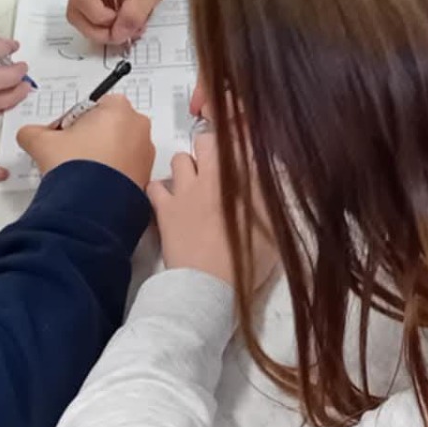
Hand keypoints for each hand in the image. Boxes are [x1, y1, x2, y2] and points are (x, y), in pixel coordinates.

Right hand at [17, 96, 155, 189]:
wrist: (92, 207)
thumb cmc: (75, 166)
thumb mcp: (41, 142)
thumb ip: (32, 131)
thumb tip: (29, 134)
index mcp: (118, 108)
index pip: (90, 107)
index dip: (70, 123)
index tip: (60, 138)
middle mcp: (138, 126)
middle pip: (106, 125)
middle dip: (88, 138)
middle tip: (69, 155)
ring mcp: (146, 152)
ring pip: (118, 146)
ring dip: (100, 155)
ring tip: (81, 171)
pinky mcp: (146, 174)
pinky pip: (126, 166)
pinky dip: (112, 171)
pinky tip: (94, 182)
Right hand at [67, 0, 177, 44]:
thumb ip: (132, 14)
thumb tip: (117, 35)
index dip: (101, 17)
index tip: (123, 20)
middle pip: (77, 15)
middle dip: (102, 31)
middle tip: (128, 31)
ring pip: (83, 24)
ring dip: (107, 32)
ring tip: (131, 27)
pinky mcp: (89, 4)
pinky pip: (91, 24)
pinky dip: (109, 30)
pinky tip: (126, 24)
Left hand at [149, 131, 278, 288]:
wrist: (210, 286)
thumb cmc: (246, 262)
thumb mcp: (271, 233)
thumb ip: (268, 202)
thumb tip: (272, 180)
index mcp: (241, 182)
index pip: (239, 143)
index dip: (238, 139)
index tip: (239, 146)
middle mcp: (213, 178)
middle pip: (206, 141)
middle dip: (209, 149)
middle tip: (214, 169)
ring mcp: (186, 191)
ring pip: (179, 158)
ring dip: (185, 168)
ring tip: (191, 186)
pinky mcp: (164, 208)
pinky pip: (155, 185)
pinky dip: (160, 190)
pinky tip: (168, 202)